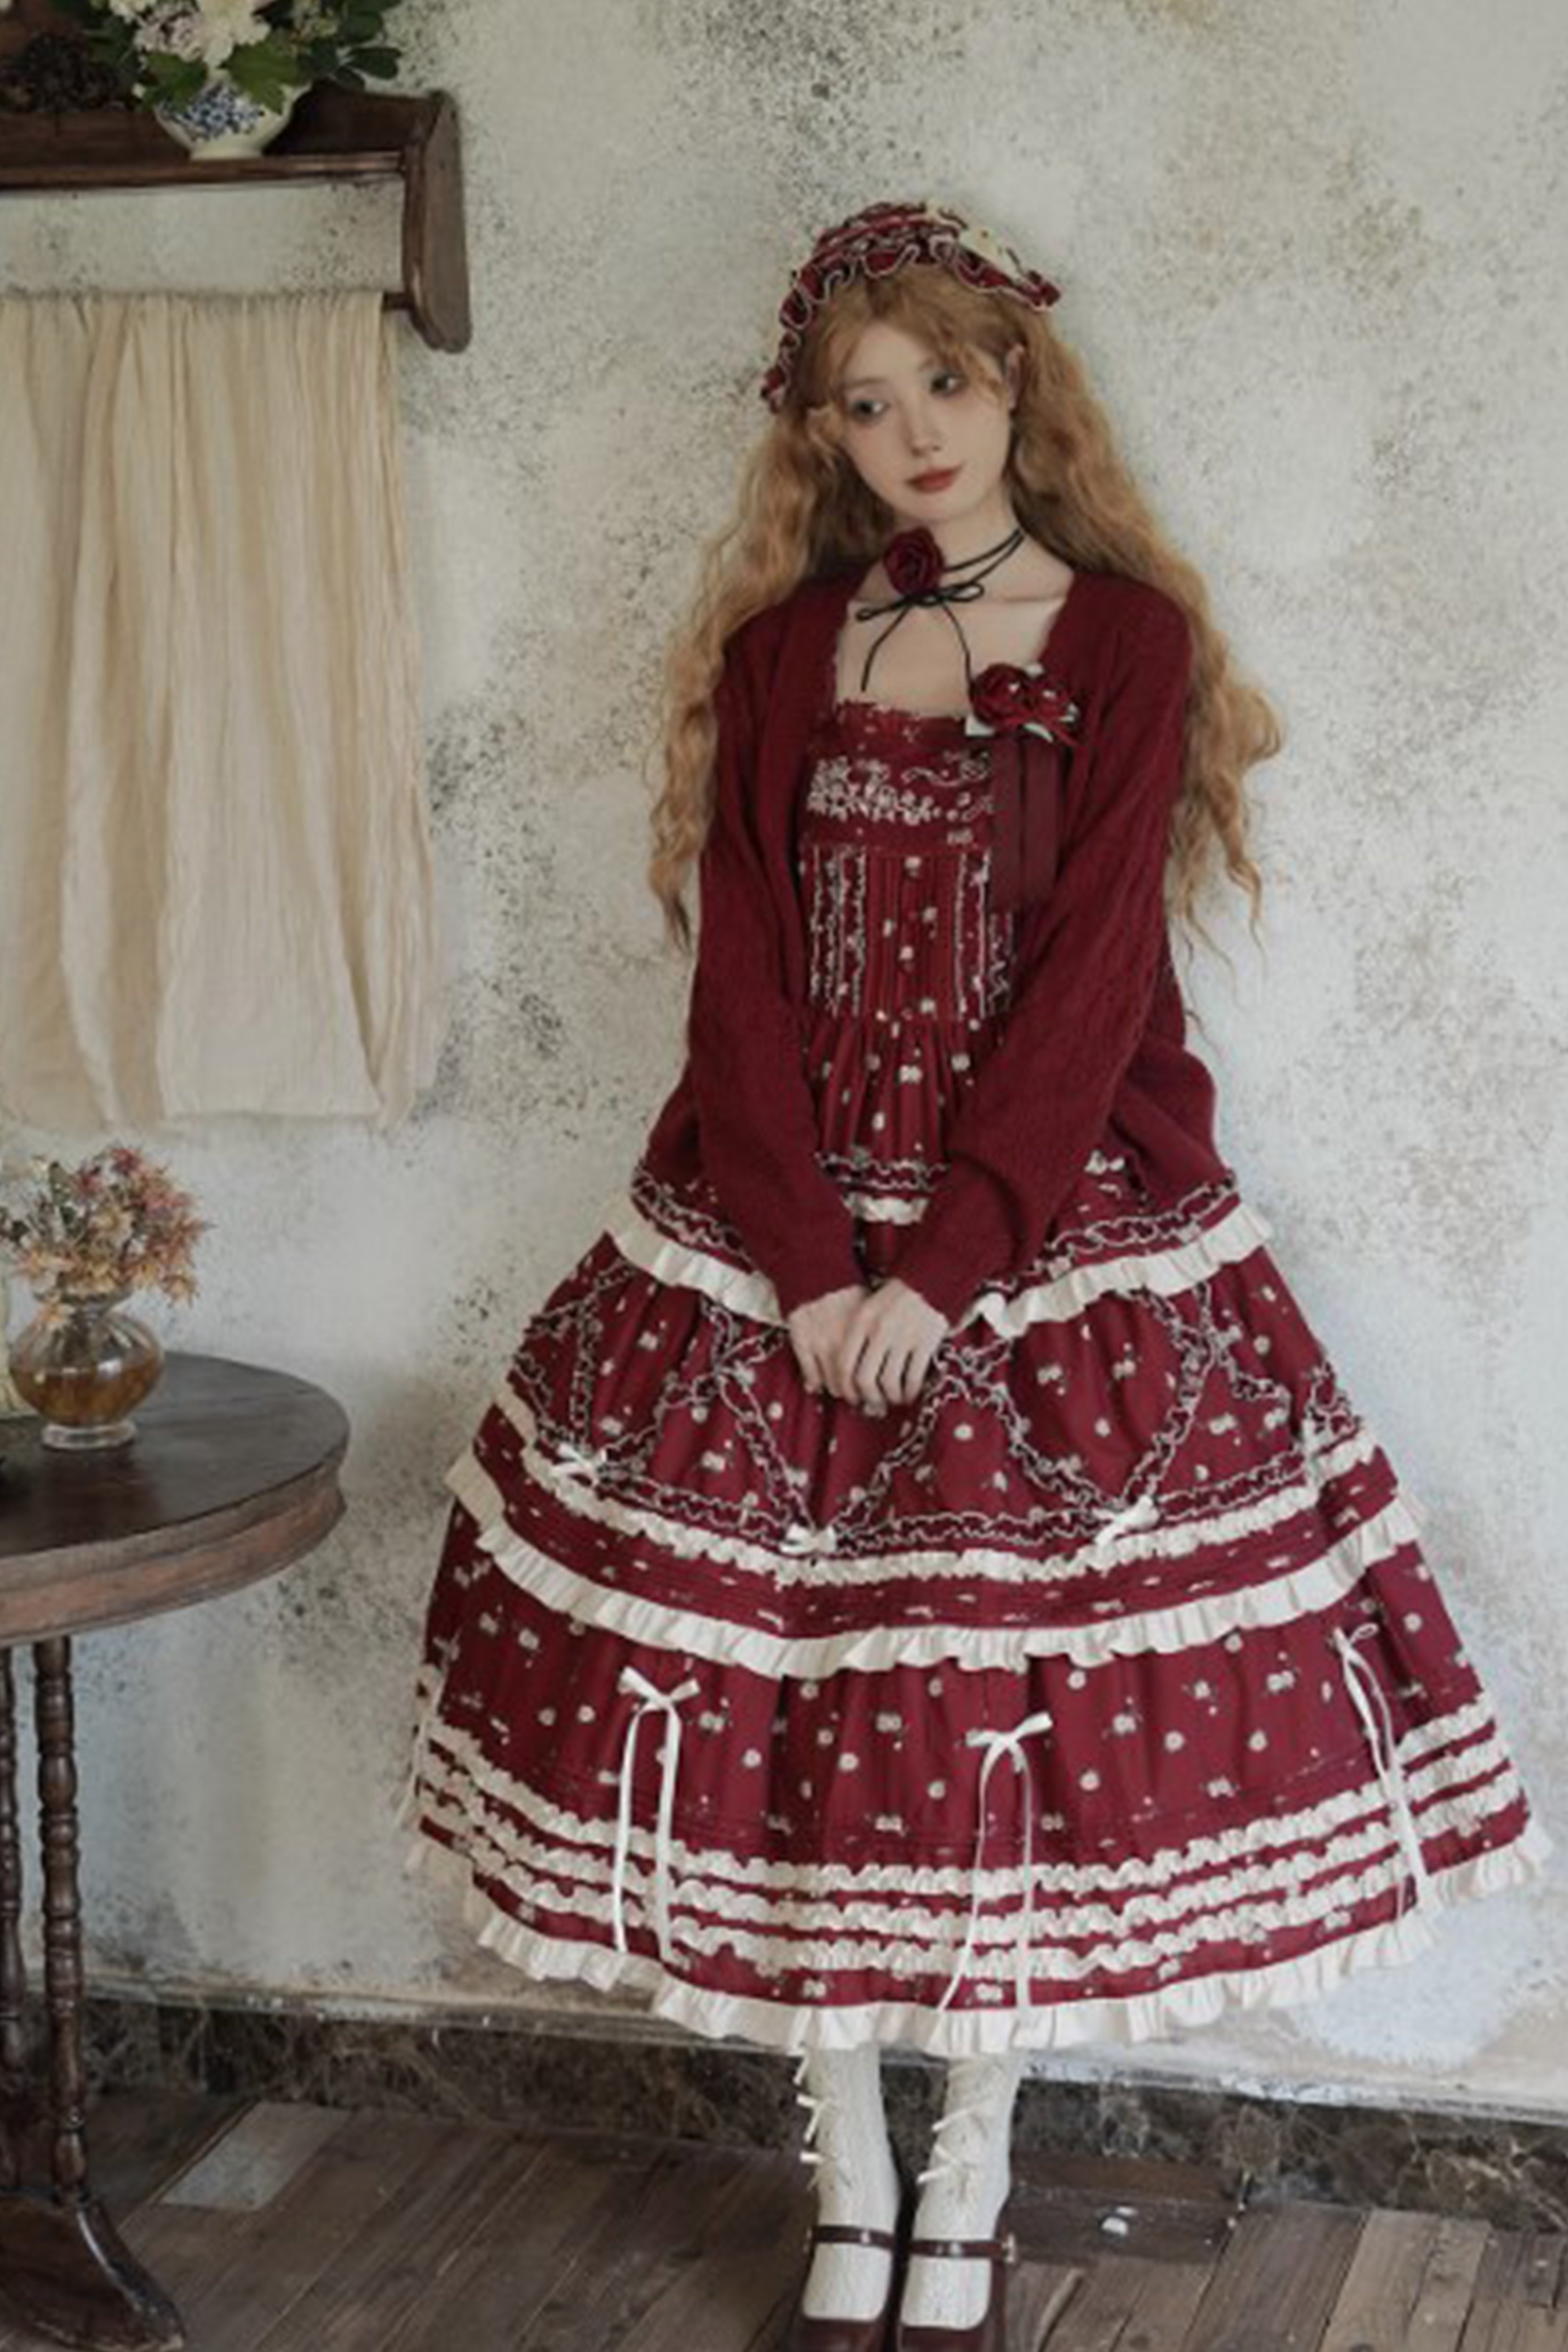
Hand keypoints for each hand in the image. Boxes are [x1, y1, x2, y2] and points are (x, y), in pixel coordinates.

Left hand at [786, 1278, 949, 1409]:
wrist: (930, 1280)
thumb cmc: (895, 1299)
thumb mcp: (869, 1309)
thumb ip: (857, 1336)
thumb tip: (850, 1376)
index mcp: (861, 1321)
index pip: (843, 1364)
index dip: (845, 1387)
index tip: (852, 1396)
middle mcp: (879, 1330)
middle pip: (865, 1379)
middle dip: (869, 1397)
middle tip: (875, 1403)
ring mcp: (903, 1337)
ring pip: (890, 1383)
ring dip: (891, 1397)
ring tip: (895, 1398)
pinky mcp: (926, 1343)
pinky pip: (913, 1378)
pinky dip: (910, 1391)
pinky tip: (910, 1393)